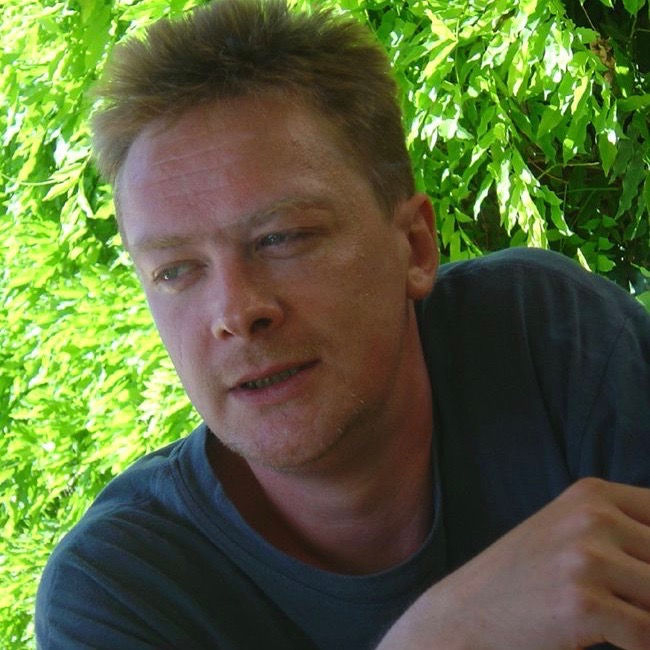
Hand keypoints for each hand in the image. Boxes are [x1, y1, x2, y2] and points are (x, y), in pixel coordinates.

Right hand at [377, 478, 649, 649]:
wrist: (468, 609)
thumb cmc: (526, 574)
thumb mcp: (569, 530)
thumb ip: (624, 531)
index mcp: (592, 494)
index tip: (638, 568)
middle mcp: (592, 518)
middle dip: (648, 587)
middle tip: (620, 594)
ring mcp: (587, 559)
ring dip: (644, 615)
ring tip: (612, 613)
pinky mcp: (584, 604)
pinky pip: (647, 635)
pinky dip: (635, 643)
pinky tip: (602, 634)